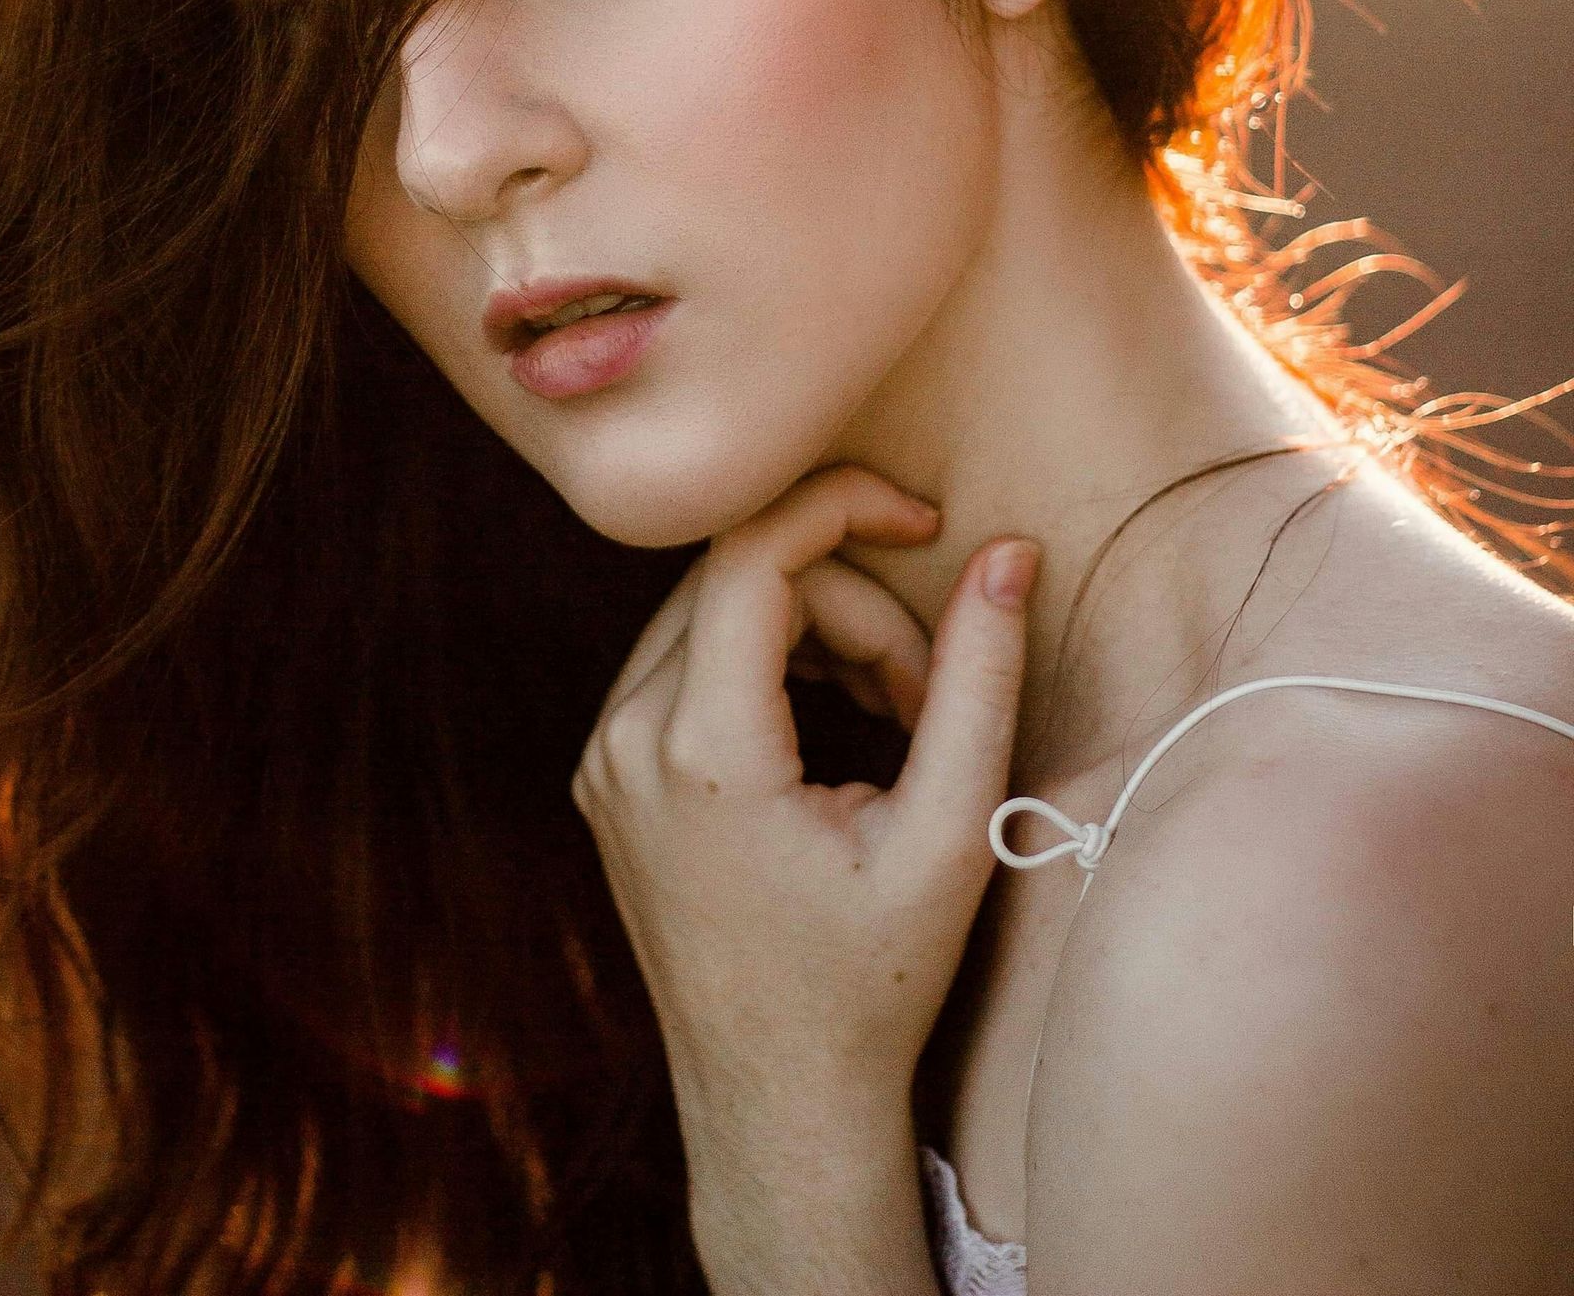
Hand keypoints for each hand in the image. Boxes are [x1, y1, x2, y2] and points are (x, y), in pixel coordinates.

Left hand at [570, 465, 1038, 1199]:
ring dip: (813, 626)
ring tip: (894, 714)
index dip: (846, 508)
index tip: (930, 526)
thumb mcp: (950, 834)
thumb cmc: (874, 984)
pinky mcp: (607, 775)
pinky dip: (768, 657)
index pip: (754, 551)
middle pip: (742, 577)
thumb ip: (978, 680)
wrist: (779, 1105)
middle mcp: (625, 741)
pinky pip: (686, 659)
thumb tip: (1007, 554)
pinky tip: (836, 725)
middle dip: (852, 600)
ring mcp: (604, 759)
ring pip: (713, 609)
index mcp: (699, 751)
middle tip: (928, 691)